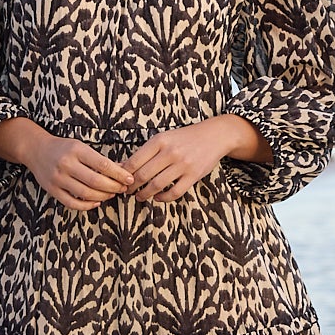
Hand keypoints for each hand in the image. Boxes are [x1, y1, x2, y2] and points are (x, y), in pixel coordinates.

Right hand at [0, 117, 134, 210]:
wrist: (36, 150)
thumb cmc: (63, 148)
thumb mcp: (81, 146)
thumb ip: (100, 159)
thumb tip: (122, 169)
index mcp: (76, 150)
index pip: (103, 164)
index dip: (119, 174)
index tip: (129, 179)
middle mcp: (66, 164)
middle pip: (96, 181)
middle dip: (114, 187)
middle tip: (123, 188)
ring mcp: (58, 178)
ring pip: (86, 194)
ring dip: (103, 196)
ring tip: (112, 194)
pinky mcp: (52, 190)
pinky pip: (72, 203)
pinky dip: (87, 206)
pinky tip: (96, 202)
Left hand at [125, 114, 263, 204]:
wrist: (214, 136)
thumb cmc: (185, 137)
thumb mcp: (164, 138)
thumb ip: (146, 151)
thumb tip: (123, 165)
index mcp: (160, 140)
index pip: (135, 161)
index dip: (124, 174)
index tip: (120, 180)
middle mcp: (170, 152)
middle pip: (143, 175)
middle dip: (132, 187)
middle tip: (127, 192)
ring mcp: (182, 164)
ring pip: (156, 185)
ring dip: (144, 194)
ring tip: (140, 197)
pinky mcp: (193, 175)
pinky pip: (174, 192)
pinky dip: (163, 198)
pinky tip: (158, 198)